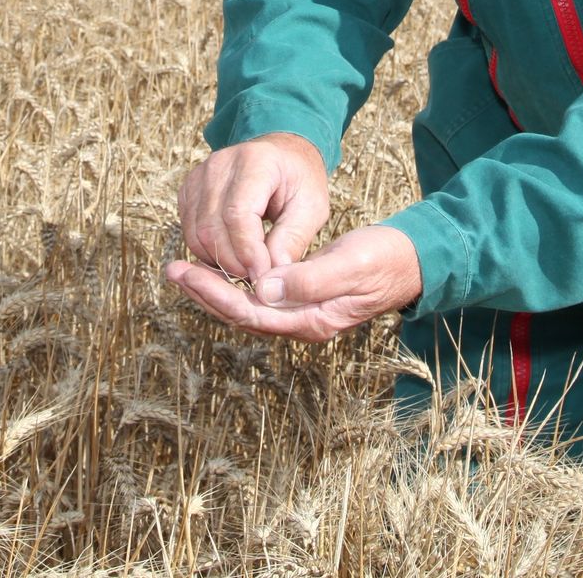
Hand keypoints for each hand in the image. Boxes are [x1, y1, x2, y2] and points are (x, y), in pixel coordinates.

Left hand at [165, 225, 421, 342]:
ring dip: (214, 289)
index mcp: (311, 320)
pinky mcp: (301, 298)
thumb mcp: (350, 265)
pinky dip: (233, 283)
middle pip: (242, 315)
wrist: (411, 261)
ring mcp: (301, 313)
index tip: (187, 272)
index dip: (216, 294)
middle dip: (205, 293)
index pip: (252, 312)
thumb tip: (263, 289)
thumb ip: (309, 280)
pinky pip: (257, 296)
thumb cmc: (384, 260)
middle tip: (172, 268)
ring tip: (183, 269)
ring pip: (246, 307)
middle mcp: (301, 322)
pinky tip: (218, 269)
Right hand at [173, 132, 328, 286]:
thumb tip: (272, 275)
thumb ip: (293, 239)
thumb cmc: (300, 180)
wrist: (282, 156)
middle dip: (234, 263)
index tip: (264, 277)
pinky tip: (232, 256)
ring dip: (219, 261)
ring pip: (196, 234)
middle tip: (257, 279)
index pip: (238, 214)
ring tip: (247, 269)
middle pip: (212, 227)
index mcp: (255, 162)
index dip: (248, 252)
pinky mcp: (189, 190)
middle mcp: (220, 164)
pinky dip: (208, 252)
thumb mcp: (312, 207)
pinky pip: (189, 232)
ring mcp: (199, 175)